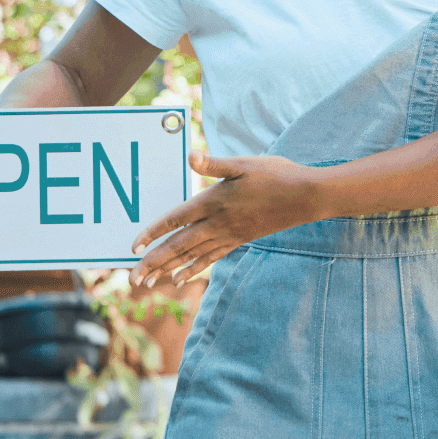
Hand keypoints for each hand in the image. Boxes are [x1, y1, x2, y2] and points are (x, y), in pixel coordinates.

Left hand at [129, 151, 326, 287]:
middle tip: (132, 279)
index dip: (153, 233)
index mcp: (214, 201)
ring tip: (147, 282)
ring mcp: (228, 234)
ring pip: (191, 256)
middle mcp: (217, 223)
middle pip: (179, 246)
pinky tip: (179, 279)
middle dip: (153, 262)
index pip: (176, 220)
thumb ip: (214, 163)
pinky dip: (193, 269)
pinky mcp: (238, 239)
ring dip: (167, 269)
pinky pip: (210, 258)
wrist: (305, 197)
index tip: (133, 247)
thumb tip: (190, 155)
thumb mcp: (243, 164)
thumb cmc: (275, 175)